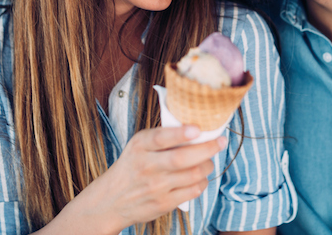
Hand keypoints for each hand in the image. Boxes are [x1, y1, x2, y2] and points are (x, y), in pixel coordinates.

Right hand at [53, 126, 226, 233]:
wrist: (112, 199)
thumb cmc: (132, 166)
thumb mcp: (139, 145)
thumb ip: (162, 136)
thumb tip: (197, 128)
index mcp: (140, 146)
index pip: (161, 138)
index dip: (181, 133)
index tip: (197, 129)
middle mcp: (147, 166)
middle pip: (182, 158)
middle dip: (207, 148)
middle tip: (220, 141)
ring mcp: (156, 187)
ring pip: (193, 174)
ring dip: (208, 165)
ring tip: (209, 160)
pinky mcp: (164, 203)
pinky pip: (192, 191)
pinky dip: (202, 182)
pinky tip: (200, 177)